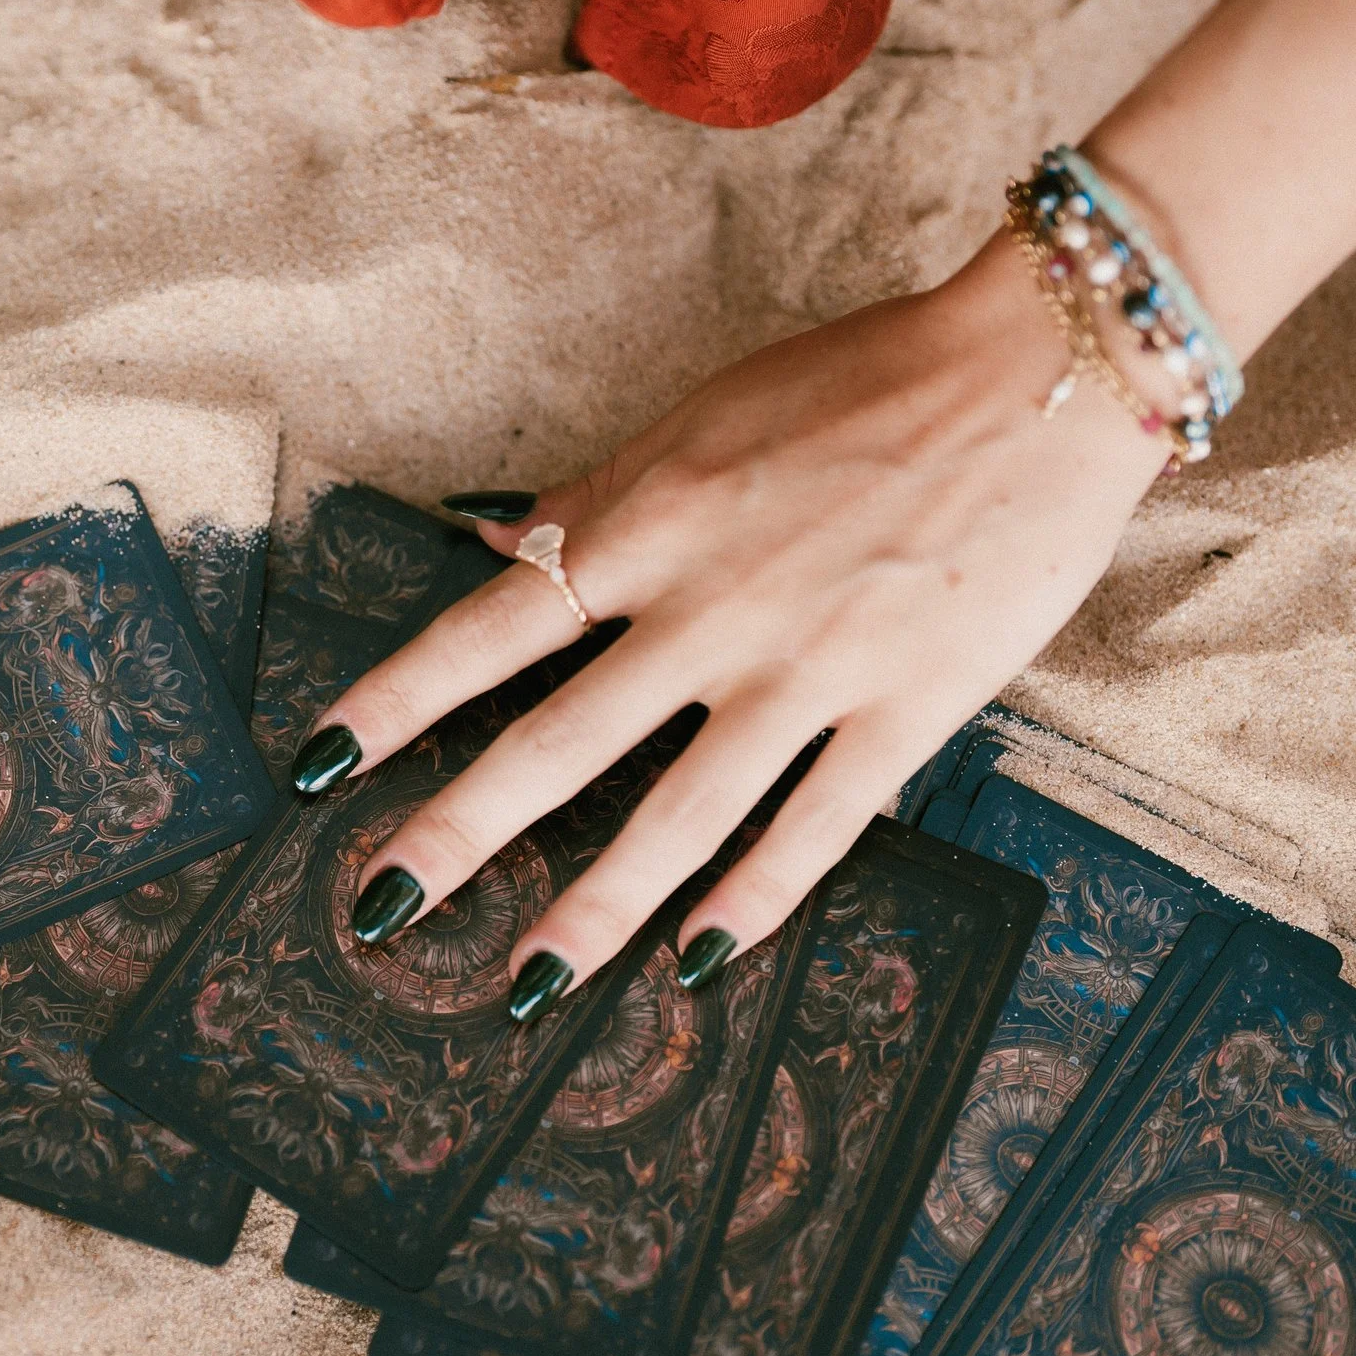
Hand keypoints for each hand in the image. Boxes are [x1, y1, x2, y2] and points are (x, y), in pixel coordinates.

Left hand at [291, 229, 1170, 1015]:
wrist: (1035, 373)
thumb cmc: (860, 380)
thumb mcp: (702, 416)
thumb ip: (596, 493)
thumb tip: (495, 543)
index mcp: (650, 529)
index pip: (490, 633)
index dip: (396, 704)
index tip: (321, 768)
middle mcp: (709, 613)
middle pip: (559, 744)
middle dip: (461, 834)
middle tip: (380, 913)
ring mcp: (807, 671)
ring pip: (679, 814)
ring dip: (596, 905)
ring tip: (528, 981)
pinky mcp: (905, 711)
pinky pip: (817, 825)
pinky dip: (755, 897)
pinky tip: (700, 960)